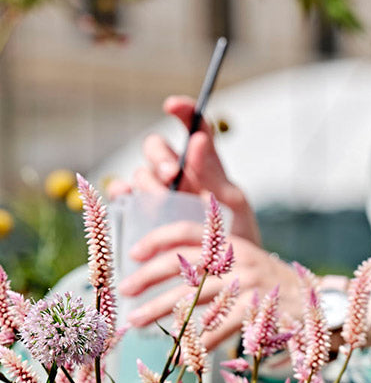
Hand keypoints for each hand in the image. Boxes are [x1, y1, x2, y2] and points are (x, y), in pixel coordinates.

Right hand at [110, 95, 258, 243]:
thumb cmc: (237, 237)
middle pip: (157, 148)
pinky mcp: (142, 212)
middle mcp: (178, 173)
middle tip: (171, 173)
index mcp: (204, 164)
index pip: (194, 126)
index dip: (183, 111)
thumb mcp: (234, 206)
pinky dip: (122, 195)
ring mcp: (158, 192)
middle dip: (161, 156)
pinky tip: (127, 199)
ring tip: (160, 201)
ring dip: (147, 183)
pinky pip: (123, 196)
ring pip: (141, 173)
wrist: (226, 276)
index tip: (172, 106)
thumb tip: (199, 138)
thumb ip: (216, 175)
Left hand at [119, 222, 306, 349]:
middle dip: (148, 279)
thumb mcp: (250, 264)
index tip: (132, 254)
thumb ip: (221, 260)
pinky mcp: (256, 314)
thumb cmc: (278, 290)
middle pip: (182, 266)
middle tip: (123, 292)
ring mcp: (248, 287)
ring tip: (137, 321)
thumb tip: (176, 269)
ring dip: (161, 311)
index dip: (156, 240)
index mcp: (233, 244)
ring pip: (193, 298)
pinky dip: (197, 341)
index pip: (186, 232)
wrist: (322, 307)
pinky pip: (219, 328)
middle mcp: (238, 261)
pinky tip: (179, 352)